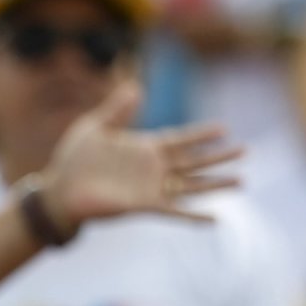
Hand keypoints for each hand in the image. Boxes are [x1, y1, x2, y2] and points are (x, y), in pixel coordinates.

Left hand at [38, 85, 241, 227]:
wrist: (59, 189)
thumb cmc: (75, 158)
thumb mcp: (96, 126)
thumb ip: (117, 109)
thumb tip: (136, 87)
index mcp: (145, 147)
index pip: (181, 139)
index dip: (203, 134)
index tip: (225, 128)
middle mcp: (154, 168)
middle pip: (195, 161)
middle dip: (220, 157)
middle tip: (246, 151)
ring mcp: (152, 188)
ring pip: (192, 185)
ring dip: (216, 184)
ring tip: (241, 181)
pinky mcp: (144, 206)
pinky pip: (175, 211)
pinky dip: (194, 215)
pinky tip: (215, 218)